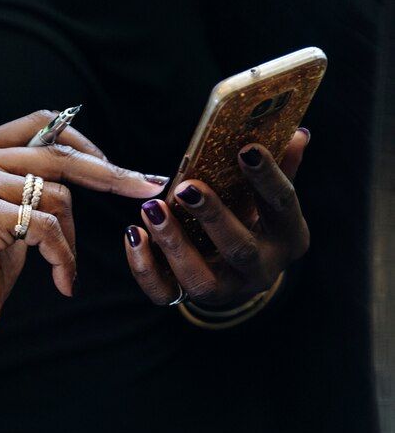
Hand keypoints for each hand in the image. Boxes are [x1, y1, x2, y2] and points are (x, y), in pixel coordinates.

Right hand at [0, 110, 164, 352]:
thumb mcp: (7, 217)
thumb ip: (31, 185)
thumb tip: (92, 162)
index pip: (40, 123)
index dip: (83, 142)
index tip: (118, 167)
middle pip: (57, 156)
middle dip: (109, 176)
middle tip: (148, 188)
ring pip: (55, 196)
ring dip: (71, 238)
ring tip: (63, 266)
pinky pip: (45, 227)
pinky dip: (63, 257)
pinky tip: (62, 281)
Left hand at [124, 129, 310, 307]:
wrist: (242, 270)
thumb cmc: (256, 218)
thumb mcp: (271, 196)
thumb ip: (283, 165)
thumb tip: (297, 133)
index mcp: (289, 237)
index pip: (282, 205)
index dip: (266, 176)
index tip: (245, 149)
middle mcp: (262, 270)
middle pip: (240, 248)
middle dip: (212, 217)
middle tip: (186, 186)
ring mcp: (227, 290)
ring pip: (200, 280)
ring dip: (174, 243)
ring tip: (152, 209)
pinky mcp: (190, 298)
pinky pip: (164, 293)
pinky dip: (144, 266)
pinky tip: (134, 234)